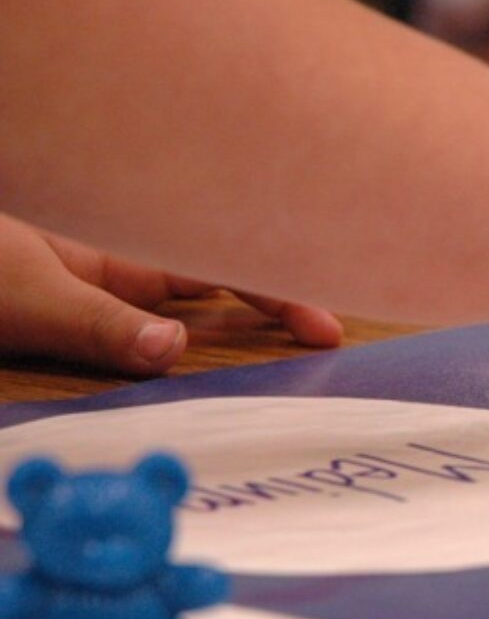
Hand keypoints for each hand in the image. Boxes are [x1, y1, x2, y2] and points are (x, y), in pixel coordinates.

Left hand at [0, 214, 341, 375]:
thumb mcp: (21, 293)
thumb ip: (96, 323)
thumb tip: (175, 349)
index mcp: (119, 240)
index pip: (220, 257)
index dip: (277, 285)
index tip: (323, 325)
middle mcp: (116, 262)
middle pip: (216, 276)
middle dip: (273, 300)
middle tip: (329, 338)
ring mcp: (96, 290)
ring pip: (182, 309)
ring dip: (228, 333)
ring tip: (289, 356)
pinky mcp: (71, 317)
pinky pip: (139, 336)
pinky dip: (172, 355)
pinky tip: (195, 379)